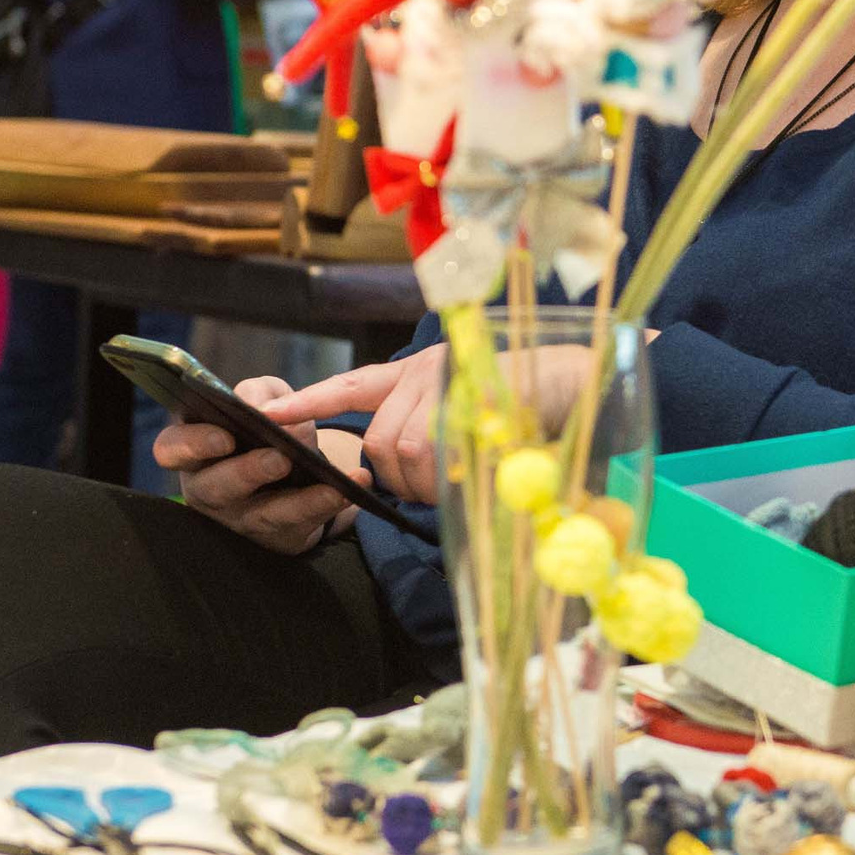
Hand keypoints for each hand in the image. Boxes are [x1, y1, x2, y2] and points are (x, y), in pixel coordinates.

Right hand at [152, 375, 369, 554]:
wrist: (303, 467)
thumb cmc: (270, 428)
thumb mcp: (266, 400)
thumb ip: (260, 394)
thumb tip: (259, 407)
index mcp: (196, 449)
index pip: (171, 449)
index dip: (190, 445)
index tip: (224, 436)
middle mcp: (210, 489)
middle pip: (214, 488)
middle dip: (245, 473)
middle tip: (277, 458)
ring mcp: (241, 520)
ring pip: (262, 515)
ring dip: (297, 499)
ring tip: (329, 481)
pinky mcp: (277, 538)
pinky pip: (301, 525)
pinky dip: (328, 505)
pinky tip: (352, 488)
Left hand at [263, 340, 620, 508]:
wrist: (584, 379)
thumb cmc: (532, 404)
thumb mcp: (473, 410)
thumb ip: (434, 430)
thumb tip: (406, 472)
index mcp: (418, 371)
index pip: (350, 386)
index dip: (309, 403)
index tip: (270, 413)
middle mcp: (423, 370)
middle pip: (380, 443)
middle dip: (401, 479)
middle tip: (438, 485)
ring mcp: (446, 381)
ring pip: (406, 454)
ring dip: (431, 482)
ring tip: (466, 475)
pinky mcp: (467, 396)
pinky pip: (438, 451)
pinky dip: (452, 473)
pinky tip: (479, 466)